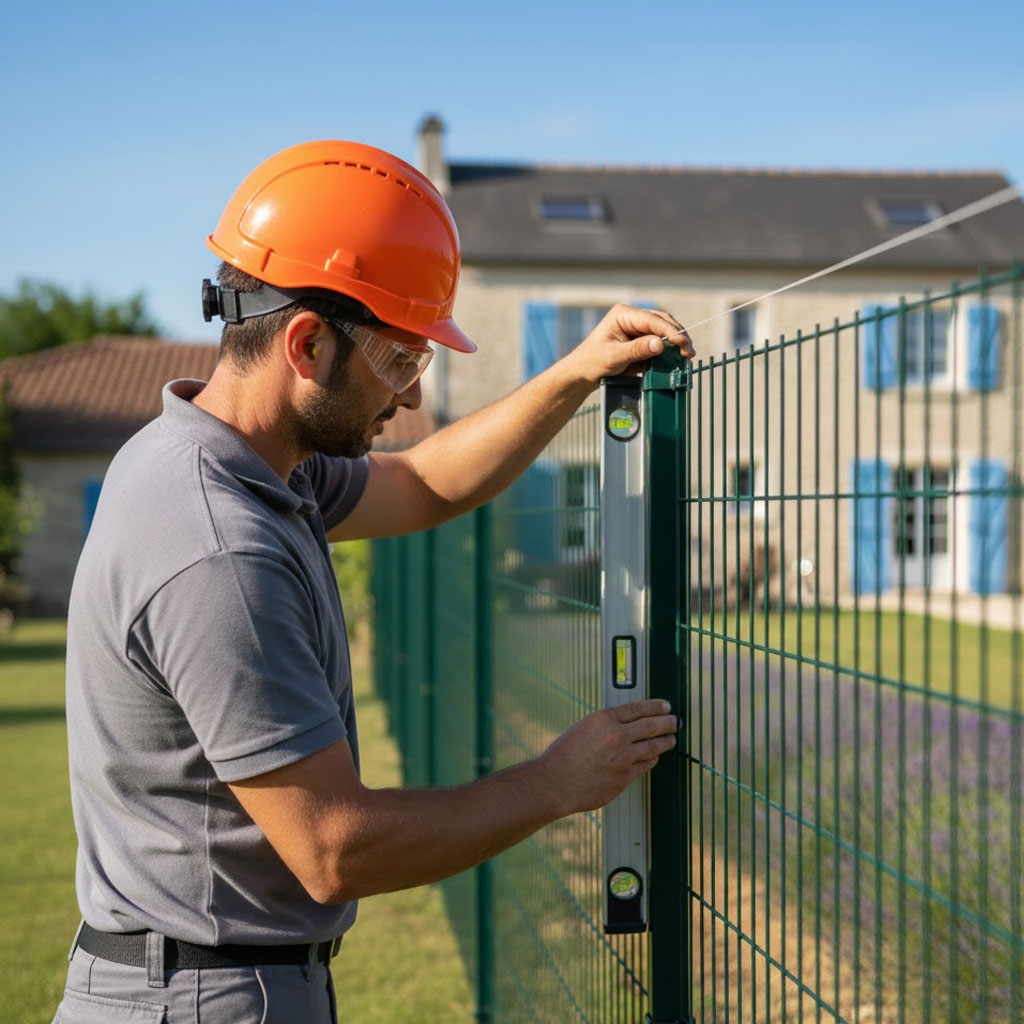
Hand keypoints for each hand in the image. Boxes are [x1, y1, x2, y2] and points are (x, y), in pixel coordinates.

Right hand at [537, 700, 677, 814]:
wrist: (555, 783)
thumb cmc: (563, 755)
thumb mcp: (583, 727)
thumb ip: (606, 725)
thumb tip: (625, 725)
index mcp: (604, 719)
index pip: (638, 708)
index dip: (655, 706)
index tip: (665, 705)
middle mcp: (616, 736)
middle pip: (652, 725)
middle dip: (668, 722)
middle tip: (675, 721)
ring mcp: (623, 758)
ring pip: (653, 746)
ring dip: (666, 741)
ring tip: (671, 738)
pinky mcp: (625, 777)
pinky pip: (646, 764)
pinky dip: (652, 758)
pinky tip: (655, 756)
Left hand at [562, 304, 695, 385]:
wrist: (582, 374)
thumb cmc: (592, 362)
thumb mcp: (614, 357)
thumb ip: (636, 350)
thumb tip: (659, 344)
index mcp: (623, 314)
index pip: (652, 319)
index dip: (669, 331)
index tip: (682, 343)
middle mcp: (632, 318)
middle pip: (662, 321)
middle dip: (677, 335)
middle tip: (689, 352)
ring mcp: (636, 328)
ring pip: (663, 330)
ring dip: (676, 342)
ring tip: (687, 356)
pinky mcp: (640, 340)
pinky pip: (659, 342)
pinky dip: (669, 350)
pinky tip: (677, 359)